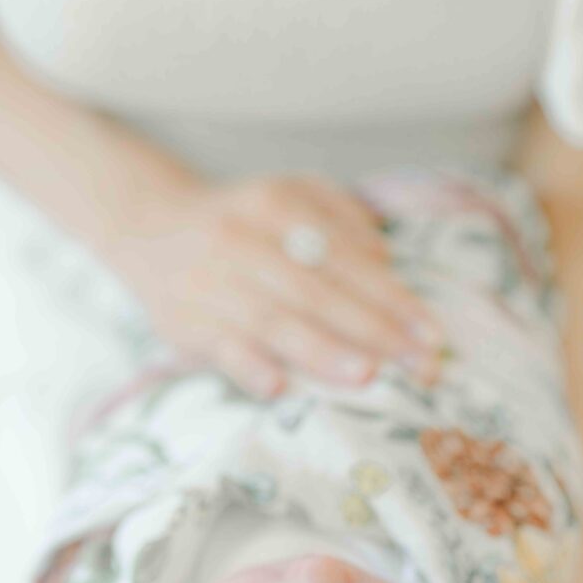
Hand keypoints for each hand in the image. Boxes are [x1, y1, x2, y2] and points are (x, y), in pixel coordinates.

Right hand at [113, 172, 445, 396]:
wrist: (150, 229)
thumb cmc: (242, 221)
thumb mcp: (290, 194)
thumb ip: (342, 219)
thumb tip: (386, 263)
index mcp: (276, 206)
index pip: (346, 258)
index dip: (392, 297)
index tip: (431, 334)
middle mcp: (243, 241)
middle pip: (317, 291)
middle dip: (374, 331)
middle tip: (419, 367)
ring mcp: (211, 284)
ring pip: (273, 321)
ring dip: (322, 351)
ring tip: (366, 376)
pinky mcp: (184, 323)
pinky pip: (221, 348)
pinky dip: (250, 367)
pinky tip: (280, 388)